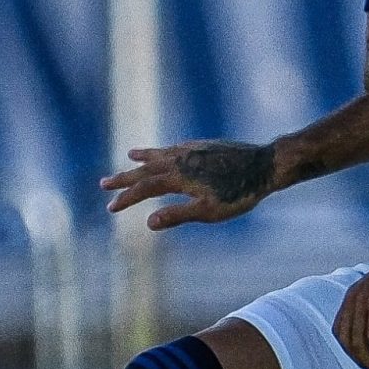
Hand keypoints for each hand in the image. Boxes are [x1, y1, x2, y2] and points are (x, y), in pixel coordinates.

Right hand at [104, 141, 281, 228]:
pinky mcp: (204, 146)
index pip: (144, 188)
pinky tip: (166, 151)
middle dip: (124, 178)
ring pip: (161, 154)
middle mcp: (180, 159)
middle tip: (104, 184)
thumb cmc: (239, 194)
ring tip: (129, 157)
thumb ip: (178, 215)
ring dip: (143, 158)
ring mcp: (192, 150)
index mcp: (178, 177)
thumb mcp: (208, 211)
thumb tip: (148, 223)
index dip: (126, 199)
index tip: (111, 208)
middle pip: (145, 169)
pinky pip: (176, 147)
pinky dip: (165, 150)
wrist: (264, 166)